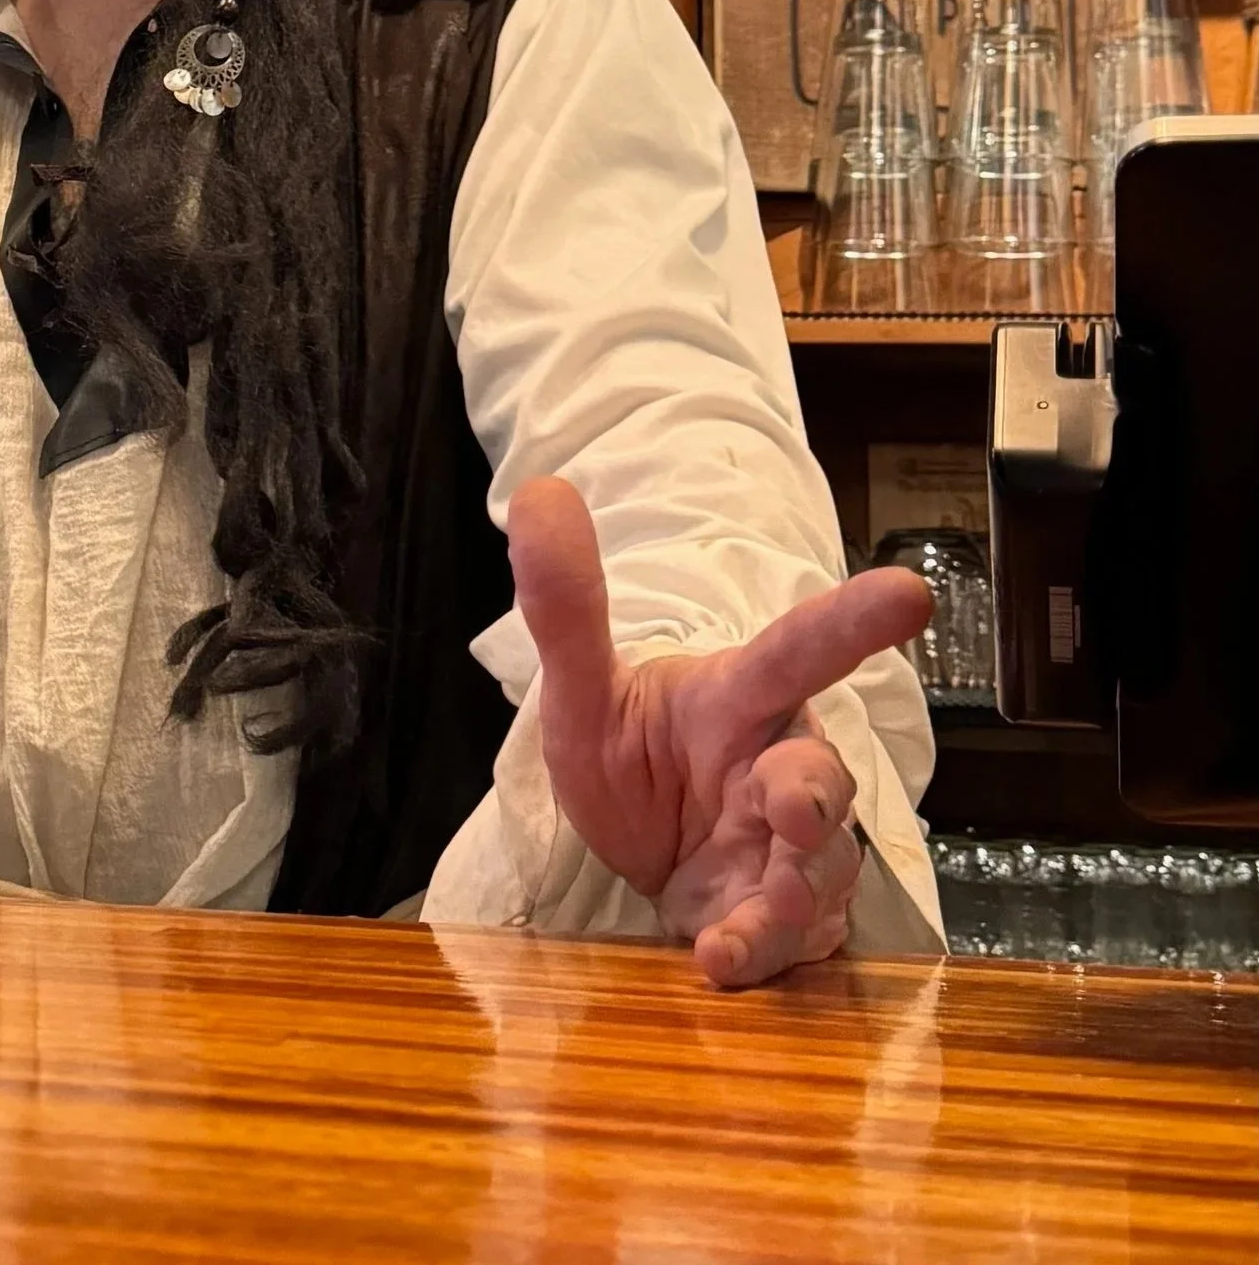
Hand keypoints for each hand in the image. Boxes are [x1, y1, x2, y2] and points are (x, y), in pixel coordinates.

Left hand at [507, 476, 930, 990]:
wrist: (634, 843)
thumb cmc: (628, 750)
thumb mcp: (580, 687)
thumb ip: (566, 604)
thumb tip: (541, 494)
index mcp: (736, 698)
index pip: (797, 650)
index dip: (851, 623)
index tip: (910, 592)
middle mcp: (776, 765)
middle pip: (822, 773)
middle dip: (817, 791)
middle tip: (794, 806)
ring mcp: (787, 847)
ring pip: (822, 865)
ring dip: (794, 886)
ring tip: (763, 902)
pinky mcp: (783, 916)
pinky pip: (793, 938)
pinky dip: (760, 949)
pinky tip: (719, 958)